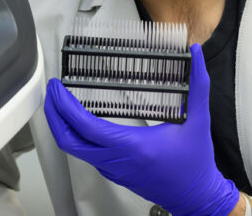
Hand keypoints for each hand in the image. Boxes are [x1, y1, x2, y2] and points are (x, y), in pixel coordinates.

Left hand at [44, 43, 238, 215]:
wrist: (196, 197)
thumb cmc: (195, 163)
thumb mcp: (199, 121)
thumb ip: (198, 85)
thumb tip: (196, 54)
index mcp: (133, 147)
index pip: (86, 128)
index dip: (66, 107)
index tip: (58, 88)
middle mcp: (117, 160)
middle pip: (69, 141)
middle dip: (54, 115)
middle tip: (52, 92)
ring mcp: (113, 169)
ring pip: (74, 149)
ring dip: (62, 125)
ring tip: (61, 101)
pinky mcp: (114, 172)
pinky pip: (85, 153)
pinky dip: (75, 135)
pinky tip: (78, 120)